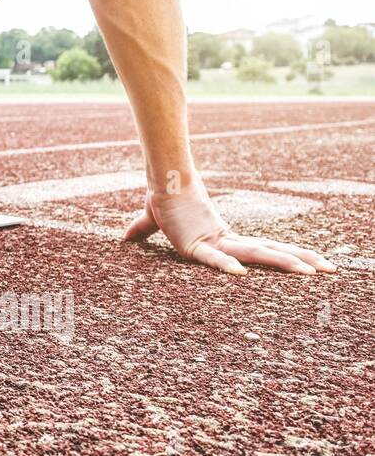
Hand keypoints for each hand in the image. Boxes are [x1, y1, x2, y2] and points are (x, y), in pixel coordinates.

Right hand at [124, 175, 336, 274]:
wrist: (161, 181)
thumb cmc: (162, 200)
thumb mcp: (153, 223)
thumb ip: (142, 232)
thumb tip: (123, 238)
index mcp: (223, 239)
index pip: (263, 248)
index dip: (288, 255)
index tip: (313, 264)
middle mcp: (226, 241)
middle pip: (270, 251)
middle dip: (301, 260)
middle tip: (332, 270)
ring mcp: (214, 242)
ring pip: (255, 254)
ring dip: (285, 262)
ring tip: (313, 271)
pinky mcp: (194, 244)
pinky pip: (213, 258)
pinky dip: (226, 265)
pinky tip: (241, 274)